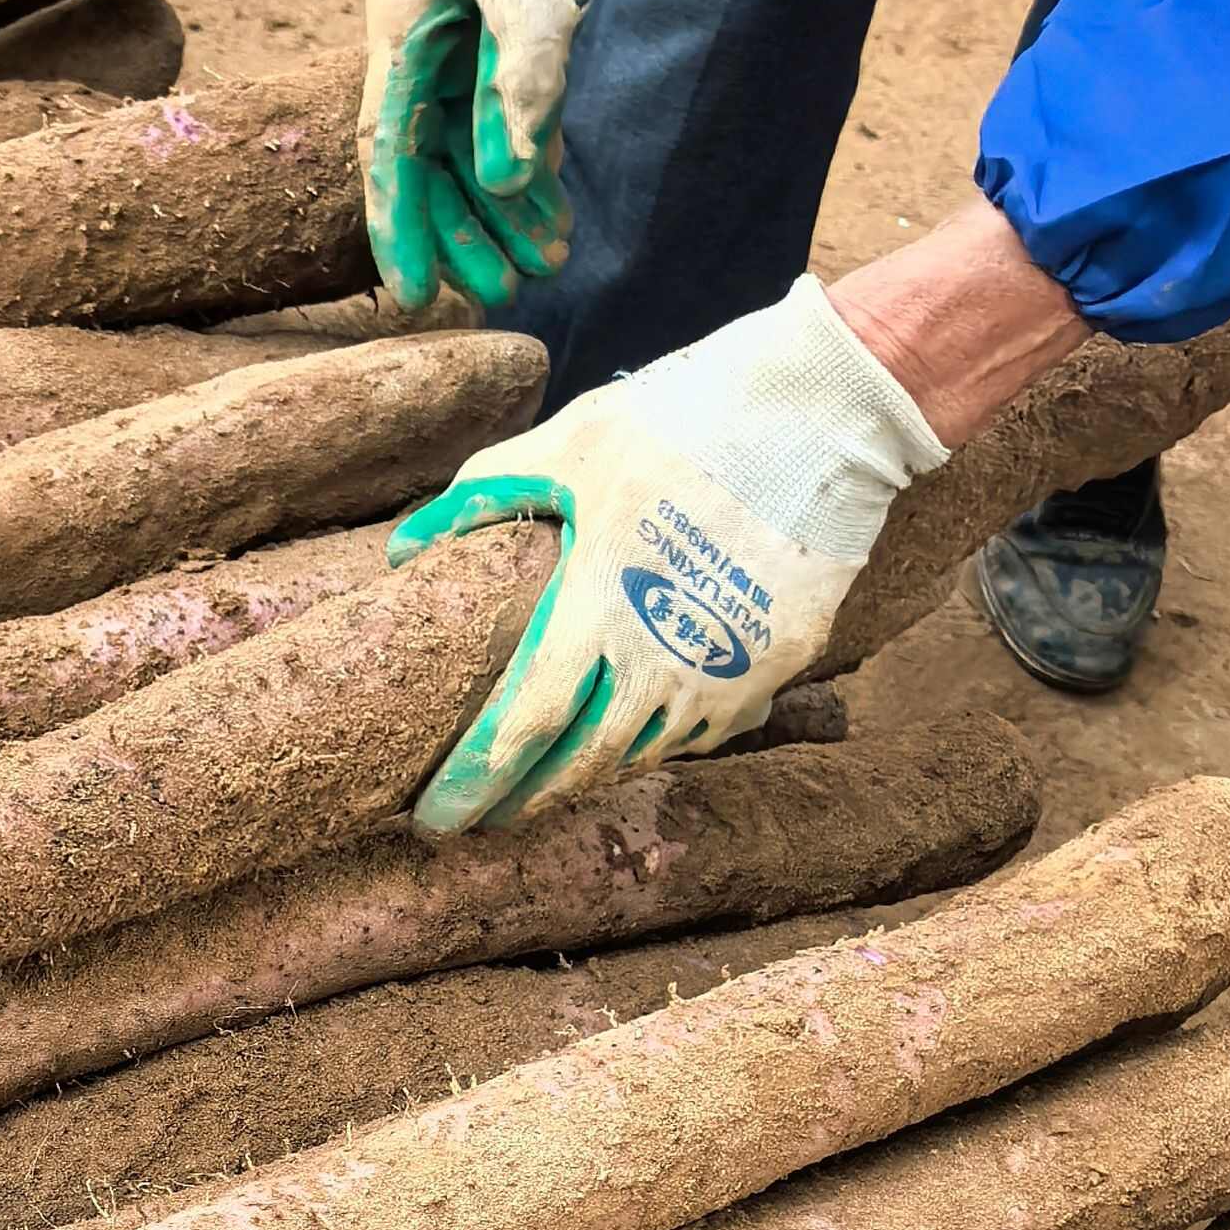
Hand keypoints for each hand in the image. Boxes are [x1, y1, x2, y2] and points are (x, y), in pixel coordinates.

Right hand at [360, 0, 633, 312]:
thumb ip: (523, 77)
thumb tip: (508, 175)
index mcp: (397, 22)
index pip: (383, 146)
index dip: (398, 223)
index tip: (411, 294)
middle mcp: (415, 37)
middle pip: (425, 157)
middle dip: (460, 226)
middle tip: (499, 292)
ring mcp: (454, 34)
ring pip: (467, 142)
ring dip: (501, 203)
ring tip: (540, 263)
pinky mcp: (495, 27)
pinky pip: (505, 112)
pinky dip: (530, 159)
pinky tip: (555, 210)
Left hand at [399, 276, 950, 835]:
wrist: (826, 412)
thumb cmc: (686, 420)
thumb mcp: (570, 443)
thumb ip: (482, 496)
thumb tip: (403, 550)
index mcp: (596, 609)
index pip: (522, 729)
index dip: (475, 783)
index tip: (437, 817)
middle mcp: (661, 659)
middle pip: (579, 764)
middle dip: (525, 800)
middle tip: (486, 814)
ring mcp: (728, 671)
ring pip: (644, 753)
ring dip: (589, 775)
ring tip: (550, 782)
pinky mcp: (778, 664)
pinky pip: (708, 729)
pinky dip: (662, 739)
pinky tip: (636, 734)